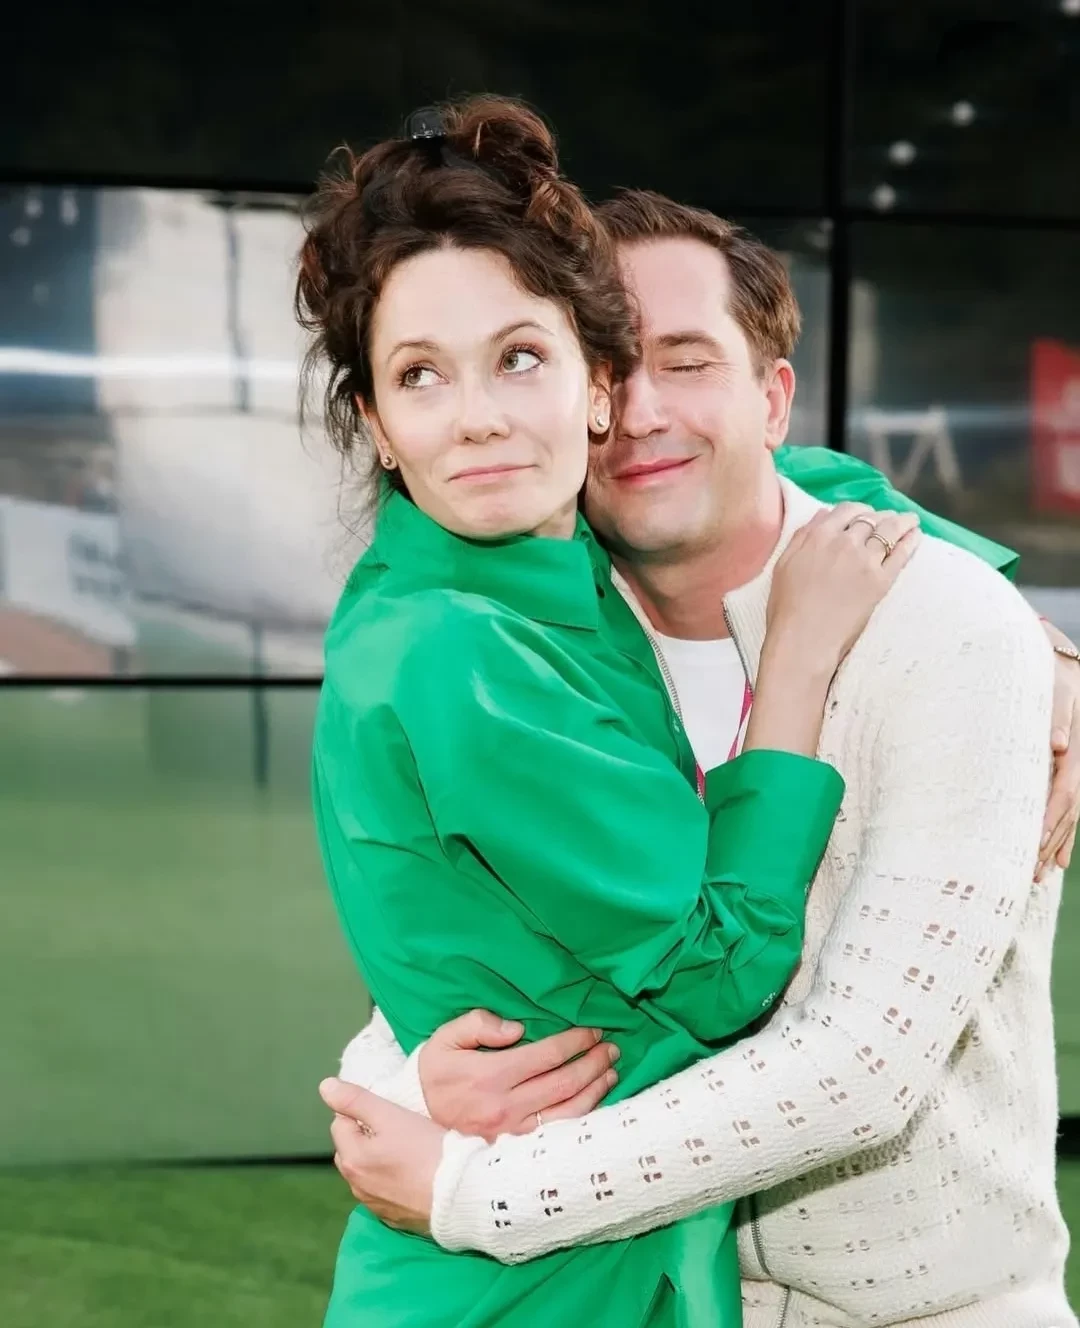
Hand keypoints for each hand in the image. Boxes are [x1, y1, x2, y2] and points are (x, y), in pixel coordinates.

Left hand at [321, 1077, 444, 1235]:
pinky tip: (413, 1174)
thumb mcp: (390, 1115)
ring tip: (408, 1150)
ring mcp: (375, 1204)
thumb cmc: (424, 1149)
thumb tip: (325, 1087)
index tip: (389, 1111)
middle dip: (366, 1135)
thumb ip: (355, 1099)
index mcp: (350, 1159)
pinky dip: (392, 1181)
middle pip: (351, 1149)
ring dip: (378, 1159)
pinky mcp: (394, 1217)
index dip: (362, 1111)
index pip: (340, 1122)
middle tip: (398, 1127)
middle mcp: (356, 1186)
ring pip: (367, 1171)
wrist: (458, 1193)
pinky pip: (384, 1191)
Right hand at [418, 1010, 618, 1141]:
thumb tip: (515, 1028)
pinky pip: (558, 1133)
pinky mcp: (515, 1150)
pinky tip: (595, 1102)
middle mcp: (505, 1106)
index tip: (592, 1031)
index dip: (574, 1042)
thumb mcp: (445, 1040)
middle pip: (563, 1082)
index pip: (545, 1055)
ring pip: (567, 1111)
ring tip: (611, 1072)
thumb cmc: (434, 1075)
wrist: (414, 1122)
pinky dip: (582, 1117)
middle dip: (592, 1062)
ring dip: (595, 1089)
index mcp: (490, 1075)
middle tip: (611, 1048)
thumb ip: (477, 1025)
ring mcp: (513, 1132)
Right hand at [766, 503, 921, 678]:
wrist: (804, 639)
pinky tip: (916, 535)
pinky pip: (901, 553)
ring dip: (902, 522)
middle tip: (888, 519)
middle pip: (870, 519)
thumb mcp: (784, 564)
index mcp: (818, 536)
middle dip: (881, 516)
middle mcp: (845, 542)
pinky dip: (911, 540)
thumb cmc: (786, 607)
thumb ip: (802, 536)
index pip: (845, 510)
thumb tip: (823, 514)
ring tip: (910, 521)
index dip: (858, 510)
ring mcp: (865, 561)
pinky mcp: (881, 581)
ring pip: (890, 530)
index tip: (864, 515)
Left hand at [1037, 619, 1079, 879]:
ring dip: (1054, 847)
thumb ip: (1056, 715)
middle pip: (1068, 813)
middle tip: (1031, 875)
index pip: (1065, 791)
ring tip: (1039, 878)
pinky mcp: (1069, 775)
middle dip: (1049, 844)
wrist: (1065, 668)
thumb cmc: (1055, 675)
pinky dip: (1062, 836)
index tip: (1036, 839)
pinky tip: (1056, 861)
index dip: (1051, 817)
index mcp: (1078, 752)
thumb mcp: (1056, 689)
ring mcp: (1078, 774)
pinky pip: (1068, 813)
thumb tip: (1059, 745)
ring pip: (1069, 818)